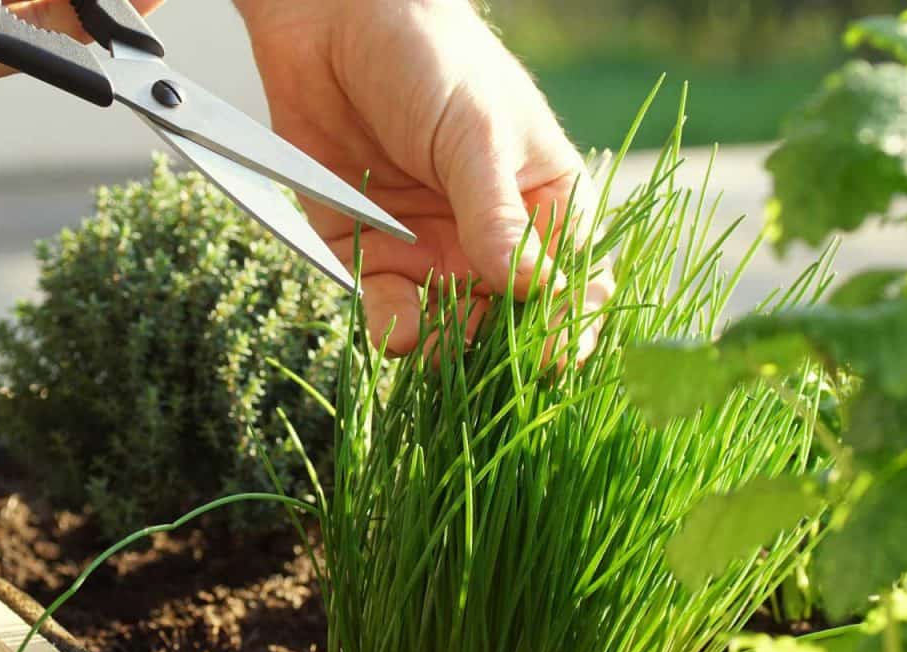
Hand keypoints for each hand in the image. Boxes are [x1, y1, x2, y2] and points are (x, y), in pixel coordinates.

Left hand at [234, 0, 610, 359]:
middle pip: (512, 319)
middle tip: (490, 362)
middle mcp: (491, 237)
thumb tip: (534, 289)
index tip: (558, 353)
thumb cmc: (429, 58)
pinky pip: (386, 309)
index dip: (570, 322)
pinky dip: (392, 328)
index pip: (574, 279)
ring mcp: (431, 249)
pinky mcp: (368, 253)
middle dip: (503, 347)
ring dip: (448, 346)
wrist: (332, 25)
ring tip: (439, 344)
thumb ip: (498, 216)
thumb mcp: (476, 135)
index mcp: (543, 201)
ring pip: (451, 327)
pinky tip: (397, 331)